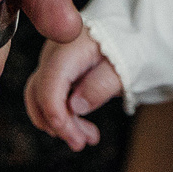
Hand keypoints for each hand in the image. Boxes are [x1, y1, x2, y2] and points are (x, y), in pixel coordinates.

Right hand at [26, 31, 124, 148]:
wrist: (132, 28)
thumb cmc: (130, 46)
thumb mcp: (123, 67)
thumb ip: (99, 85)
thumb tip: (75, 107)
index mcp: (69, 48)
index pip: (49, 86)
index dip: (57, 116)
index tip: (75, 138)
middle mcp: (53, 52)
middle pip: (39, 93)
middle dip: (59, 124)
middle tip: (82, 143)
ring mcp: (52, 60)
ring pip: (40, 97)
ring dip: (60, 122)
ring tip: (87, 138)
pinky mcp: (56, 69)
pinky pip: (49, 94)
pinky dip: (62, 113)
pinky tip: (80, 126)